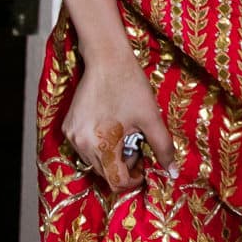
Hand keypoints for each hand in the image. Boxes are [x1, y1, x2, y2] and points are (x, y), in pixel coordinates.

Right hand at [61, 53, 175, 190]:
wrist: (107, 59)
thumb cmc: (131, 87)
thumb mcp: (151, 118)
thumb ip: (163, 148)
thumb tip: (172, 172)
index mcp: (101, 146)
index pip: (116, 181)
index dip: (134, 179)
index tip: (145, 168)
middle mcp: (81, 145)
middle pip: (105, 173)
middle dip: (124, 166)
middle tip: (139, 146)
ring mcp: (72, 136)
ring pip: (94, 161)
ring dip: (112, 156)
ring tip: (127, 134)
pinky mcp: (68, 126)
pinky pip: (85, 147)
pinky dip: (100, 146)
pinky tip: (113, 128)